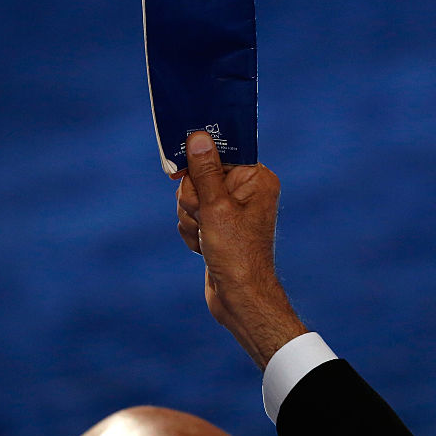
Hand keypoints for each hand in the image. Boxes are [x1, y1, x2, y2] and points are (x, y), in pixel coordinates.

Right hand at [175, 131, 306, 367]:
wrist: (239, 298)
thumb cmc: (236, 254)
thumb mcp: (216, 208)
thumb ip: (205, 171)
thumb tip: (198, 136)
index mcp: (256, 178)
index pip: (219, 153)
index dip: (198, 164)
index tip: (179, 173)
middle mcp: (246, 190)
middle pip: (199, 175)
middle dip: (193, 200)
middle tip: (205, 219)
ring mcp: (231, 209)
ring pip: (191, 197)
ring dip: (190, 218)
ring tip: (205, 238)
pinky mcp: (218, 226)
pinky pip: (192, 216)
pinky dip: (191, 231)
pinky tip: (203, 247)